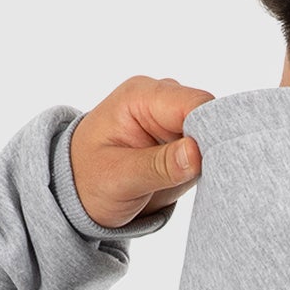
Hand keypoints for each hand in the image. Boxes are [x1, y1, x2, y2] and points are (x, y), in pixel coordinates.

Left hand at [69, 76, 213, 229]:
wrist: (75, 192)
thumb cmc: (88, 179)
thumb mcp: (118, 178)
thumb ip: (158, 166)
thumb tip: (197, 153)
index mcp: (141, 98)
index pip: (195, 102)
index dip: (212, 129)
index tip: (213, 160)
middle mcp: (161, 103)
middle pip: (209, 116)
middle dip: (213, 146)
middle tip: (206, 177)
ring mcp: (173, 123)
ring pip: (213, 135)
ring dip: (212, 160)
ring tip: (193, 182)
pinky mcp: (182, 144)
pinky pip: (208, 151)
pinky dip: (209, 168)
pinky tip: (198, 183)